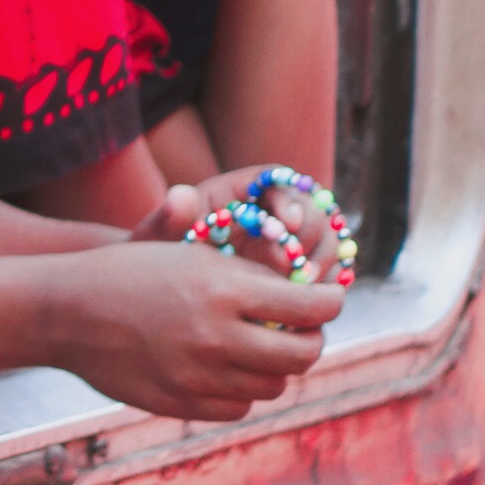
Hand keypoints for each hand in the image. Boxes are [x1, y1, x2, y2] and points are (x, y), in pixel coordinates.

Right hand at [35, 240, 342, 421]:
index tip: (329, 298)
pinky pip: (239, 406)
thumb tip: (306, 284)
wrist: (66, 312)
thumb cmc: (130, 271)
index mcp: (221, 289)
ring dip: (277, 366)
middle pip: (301, 354)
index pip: (309, 307)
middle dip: (312, 340)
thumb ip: (249, 270)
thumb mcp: (188, 251)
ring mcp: (198, 375)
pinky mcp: (182, 403)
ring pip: (273, 384)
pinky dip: (245, 388)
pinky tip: (230, 367)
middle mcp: (215, 336)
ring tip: (264, 345)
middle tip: (305, 328)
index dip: (329, 302)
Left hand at [134, 167, 334, 277]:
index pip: (275, 179)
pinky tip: (313, 305)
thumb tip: (181, 196)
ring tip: (305, 289)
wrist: (164, 294)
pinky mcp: (299, 272)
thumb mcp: (156, 239)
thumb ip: (166, 218)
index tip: (288, 223)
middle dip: (312, 236)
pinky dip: (327, 286)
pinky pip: (328, 273)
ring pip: (328, 241)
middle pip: (312, 208)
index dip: (289, 197)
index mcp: (237, 191)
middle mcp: (270, 212)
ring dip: (324, 263)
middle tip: (300, 270)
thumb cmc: (158, 258)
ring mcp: (289, 241)